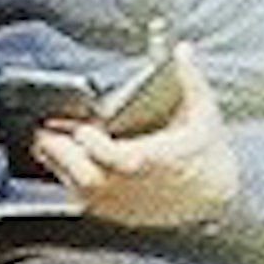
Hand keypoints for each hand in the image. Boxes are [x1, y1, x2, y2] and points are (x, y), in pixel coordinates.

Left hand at [35, 47, 236, 232]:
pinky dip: (71, 184)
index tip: (82, 129)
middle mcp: (138, 186)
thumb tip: (183, 49)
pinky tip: (63, 164)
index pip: (118, 159)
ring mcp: (128, 204)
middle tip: (45, 132)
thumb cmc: (208, 152)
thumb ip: (190, 79)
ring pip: (82, 193)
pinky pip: (87, 204)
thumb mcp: (204, 112)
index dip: (95, 147)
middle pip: (88, 179)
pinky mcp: (122, 214)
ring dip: (61, 168)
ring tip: (45, 143)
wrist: (218, 196)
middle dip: (63, 156)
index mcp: (156, 159)